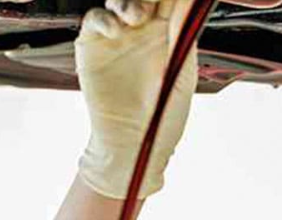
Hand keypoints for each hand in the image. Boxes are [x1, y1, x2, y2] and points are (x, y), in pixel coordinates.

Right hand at [76, 0, 197, 198]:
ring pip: (119, 1)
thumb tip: (189, 1)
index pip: (171, 0)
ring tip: (137, 16)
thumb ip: (183, 34)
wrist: (134, 145)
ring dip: (127, 1)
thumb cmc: (164, 116)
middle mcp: (142, 30)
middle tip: (154, 2)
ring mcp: (117, 36)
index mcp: (169, 33)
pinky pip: (94, 19)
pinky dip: (103, 19)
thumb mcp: (182, 73)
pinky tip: (116, 31)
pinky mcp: (92, 46)